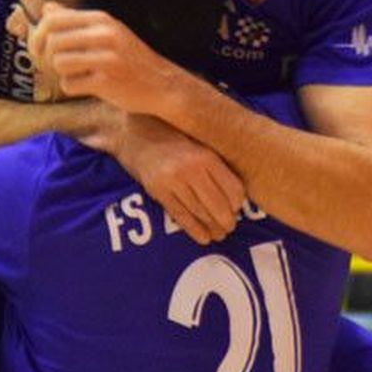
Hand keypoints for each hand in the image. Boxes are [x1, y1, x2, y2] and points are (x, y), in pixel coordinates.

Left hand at [32, 5, 180, 116]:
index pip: (53, 19)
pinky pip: (69, 85)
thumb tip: (46, 8)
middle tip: (53, 66)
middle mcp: (104, 34)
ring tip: (76, 75)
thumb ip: (75, 19)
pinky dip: (72, 88)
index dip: (37, 35)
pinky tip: (86, 87)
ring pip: (58, 63)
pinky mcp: (106, 82)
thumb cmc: (130, 58)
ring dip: (61, 73)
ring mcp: (106, 58)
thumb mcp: (107, 31)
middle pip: (52, 41)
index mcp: (101, 19)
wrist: (163, 84)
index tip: (37, 49)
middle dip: (45, 57)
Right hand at [86, 111, 244, 243]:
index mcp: (207, 155)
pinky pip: (181, 216)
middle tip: (230, 227)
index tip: (237, 209)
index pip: (233, 188)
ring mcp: (174, 181)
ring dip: (212, 228)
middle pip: (218, 204)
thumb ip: (215, 163)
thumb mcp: (197, 143)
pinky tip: (203, 238)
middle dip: (227, 221)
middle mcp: (192, 168)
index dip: (238, 204)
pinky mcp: (158, 191)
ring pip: (200, 213)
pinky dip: (194, 230)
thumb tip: (236, 193)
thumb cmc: (171, 138)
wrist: (134, 133)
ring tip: (219, 234)